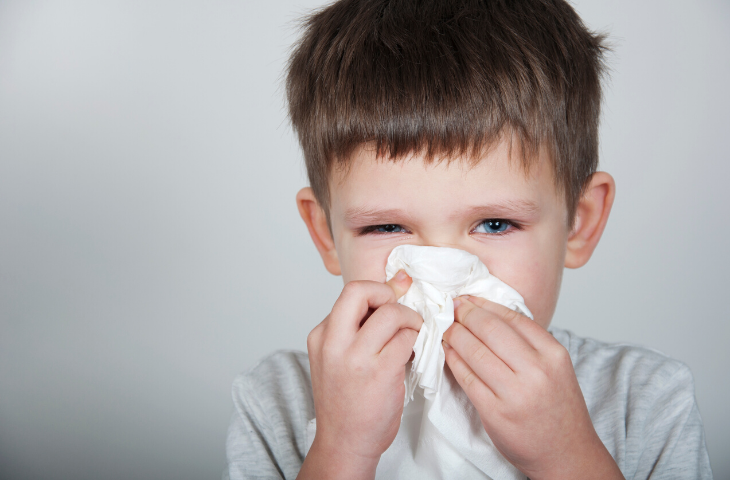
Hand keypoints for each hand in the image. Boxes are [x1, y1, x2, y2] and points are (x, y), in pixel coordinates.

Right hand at [297, 270, 422, 479]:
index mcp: (321, 335)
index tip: (392, 300)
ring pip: (392, 313)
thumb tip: (397, 284)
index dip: (377, 291)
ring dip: (411, 321)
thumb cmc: (346, 401)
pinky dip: (415, 342)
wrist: (344, 443)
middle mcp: (333, 342)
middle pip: (361, 290)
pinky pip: (407, 339)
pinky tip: (411, 355)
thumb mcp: (338, 357)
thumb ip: (359, 325)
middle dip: (388, 293)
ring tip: (411, 336)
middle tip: (400, 314)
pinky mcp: (380, 372)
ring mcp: (355, 357)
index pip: (350, 292)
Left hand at [442, 296, 623, 479]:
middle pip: (489, 330)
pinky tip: (448, 352)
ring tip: (446, 329)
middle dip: (465, 315)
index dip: (484, 305)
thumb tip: (489, 312)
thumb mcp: (555, 366)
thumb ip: (529, 341)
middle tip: (452, 309)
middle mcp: (536, 371)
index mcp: (553, 354)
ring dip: (454, 335)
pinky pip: (466, 377)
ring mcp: (515, 393)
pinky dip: (453, 360)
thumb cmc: (557, 406)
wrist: (565, 451)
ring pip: (474, 351)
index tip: (467, 299)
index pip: (512, 318)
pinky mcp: (495, 412)